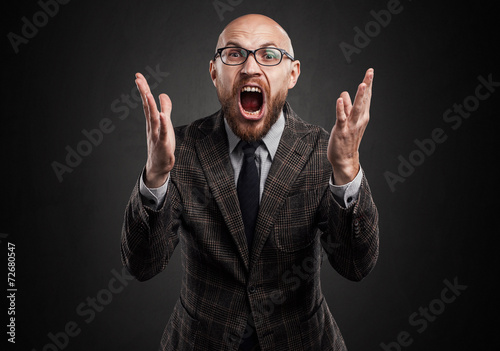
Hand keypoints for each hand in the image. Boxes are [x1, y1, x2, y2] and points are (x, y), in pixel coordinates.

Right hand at [135, 72, 175, 187]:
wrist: (159, 166)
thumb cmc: (162, 144)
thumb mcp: (165, 123)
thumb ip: (165, 108)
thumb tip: (163, 94)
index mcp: (152, 121)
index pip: (147, 103)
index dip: (143, 89)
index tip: (138, 76)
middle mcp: (152, 127)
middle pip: (147, 108)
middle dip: (143, 93)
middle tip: (138, 80)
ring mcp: (156, 135)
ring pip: (153, 119)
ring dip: (150, 107)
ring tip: (148, 94)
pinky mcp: (163, 145)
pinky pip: (163, 134)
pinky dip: (163, 125)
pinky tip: (163, 117)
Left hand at [327, 68, 373, 184]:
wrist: (344, 159)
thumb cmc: (346, 139)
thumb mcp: (348, 120)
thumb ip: (346, 107)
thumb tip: (344, 94)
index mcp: (362, 116)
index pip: (366, 97)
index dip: (368, 84)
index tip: (370, 71)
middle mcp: (359, 119)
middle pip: (364, 99)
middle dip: (367, 85)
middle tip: (370, 72)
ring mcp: (351, 125)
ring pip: (356, 108)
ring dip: (359, 96)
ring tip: (362, 84)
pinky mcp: (341, 130)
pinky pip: (341, 118)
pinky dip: (341, 109)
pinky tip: (340, 100)